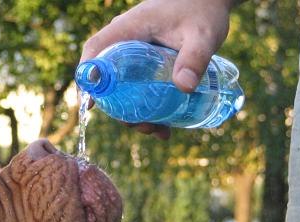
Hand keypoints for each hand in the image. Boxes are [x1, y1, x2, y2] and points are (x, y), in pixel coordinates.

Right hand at [80, 0, 233, 138]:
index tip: (90, 103)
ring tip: (158, 131)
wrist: (212, 1)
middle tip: (140, 125)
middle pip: (108, 78)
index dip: (88, 77)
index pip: (96, 49)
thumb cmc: (204, 9)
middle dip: (118, 108)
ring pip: (123, 88)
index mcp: (130, 27)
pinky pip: (137, 88)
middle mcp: (126, 41)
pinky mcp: (145, 64)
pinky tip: (165, 126)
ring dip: (135, 113)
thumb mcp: (202, 34)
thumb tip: (184, 87)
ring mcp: (134, 54)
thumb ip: (195, 58)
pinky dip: (147, 108)